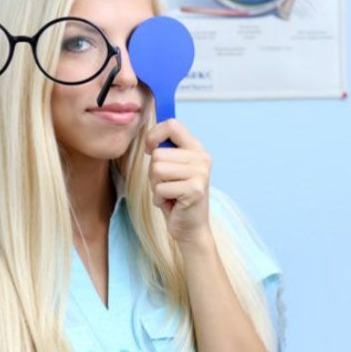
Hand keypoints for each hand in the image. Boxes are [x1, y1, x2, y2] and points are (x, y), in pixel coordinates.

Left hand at [146, 119, 212, 245]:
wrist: (190, 226)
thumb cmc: (176, 196)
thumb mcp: (172, 168)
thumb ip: (166, 149)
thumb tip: (148, 135)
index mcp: (196, 148)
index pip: (172, 125)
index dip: (154, 134)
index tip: (150, 148)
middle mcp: (202, 158)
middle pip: (158, 153)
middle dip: (154, 172)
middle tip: (167, 184)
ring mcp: (200, 173)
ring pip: (157, 169)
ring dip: (156, 185)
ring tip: (169, 193)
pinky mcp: (195, 189)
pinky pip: (160, 187)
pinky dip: (159, 198)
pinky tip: (171, 203)